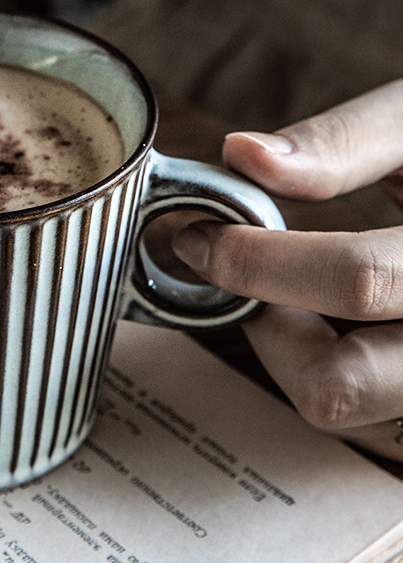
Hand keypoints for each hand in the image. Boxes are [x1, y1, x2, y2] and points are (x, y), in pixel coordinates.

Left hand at [172, 79, 402, 461]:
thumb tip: (242, 154)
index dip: (256, 260)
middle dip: (266, 323)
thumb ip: (344, 143)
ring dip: (292, 350)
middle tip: (245, 271)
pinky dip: (324, 367)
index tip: (201, 235)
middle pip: (336, 385)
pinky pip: (361, 419)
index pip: (356, 281)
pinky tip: (333, 319)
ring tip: (297, 290)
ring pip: (341, 411)